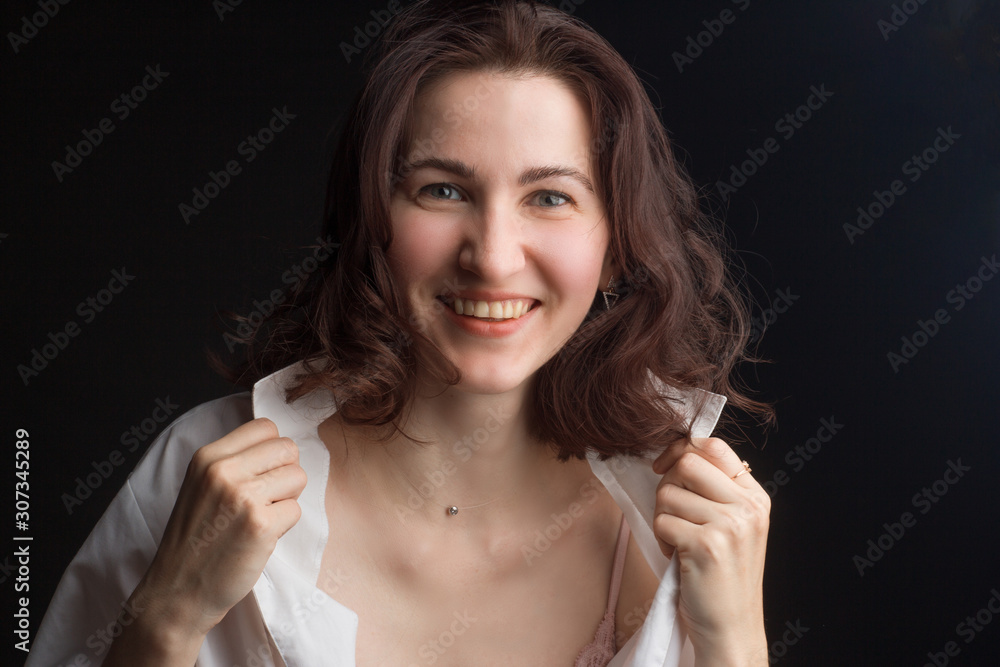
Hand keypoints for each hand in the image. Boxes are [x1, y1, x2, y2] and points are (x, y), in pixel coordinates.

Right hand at [133, 418, 306, 639]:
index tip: (260, 473)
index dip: (272, 451)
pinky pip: (296, 511)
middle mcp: (223, 471)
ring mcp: (243, 497)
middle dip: (284, 473)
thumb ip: (234, 461)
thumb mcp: (200, 485)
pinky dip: (284, 526)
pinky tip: (258, 538)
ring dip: (286, 500)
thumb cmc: (195, 539)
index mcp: (208, 456)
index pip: (266, 427)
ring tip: (259, 518)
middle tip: (264, 499)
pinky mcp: (261, 524)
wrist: (177, 590)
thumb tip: (279, 446)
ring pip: (298, 477)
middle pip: (288, 449)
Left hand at [651, 437, 769, 665]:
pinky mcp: (706, 545)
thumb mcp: (733, 525)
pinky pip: (661, 522)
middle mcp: (747, 507)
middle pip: (687, 462)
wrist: (731, 627)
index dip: (680, 449)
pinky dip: (662, 540)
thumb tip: (677, 453)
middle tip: (671, 513)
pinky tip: (678, 557)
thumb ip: (715, 490)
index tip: (663, 467)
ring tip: (680, 542)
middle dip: (666, 484)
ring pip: (668, 493)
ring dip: (663, 517)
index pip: (714, 446)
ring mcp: (729, 525)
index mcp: (755, 496)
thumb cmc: (722, 575)